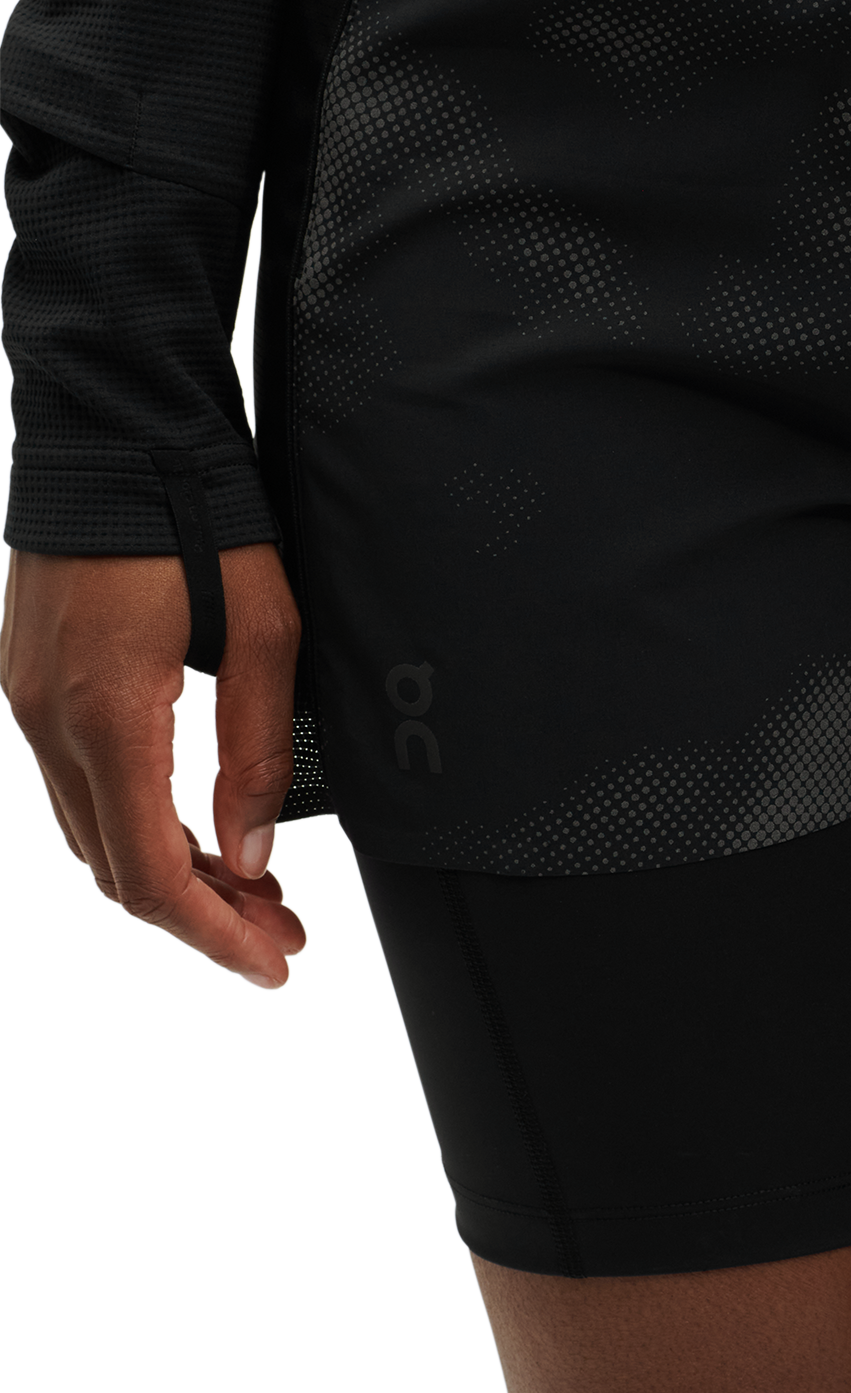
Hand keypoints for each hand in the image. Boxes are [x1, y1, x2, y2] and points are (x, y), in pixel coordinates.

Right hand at [0, 543, 307, 985]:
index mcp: (107, 714)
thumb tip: (256, 852)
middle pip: (118, 866)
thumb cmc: (194, 516)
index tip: (268, 960)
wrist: (114, 433)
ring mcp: (31, 703)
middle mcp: (51, 720)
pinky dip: (140, 826)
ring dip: (173, 874)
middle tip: (277, 935)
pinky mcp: (34, 684)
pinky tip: (198, 832)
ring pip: (96, 831)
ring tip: (250, 894)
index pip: (152, 868)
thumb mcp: (264, 634)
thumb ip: (256, 749)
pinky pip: (83, 787)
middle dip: (202, 916)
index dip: (213, 931)